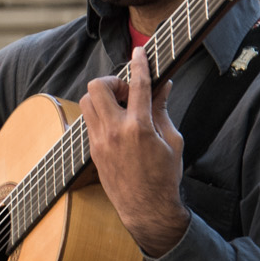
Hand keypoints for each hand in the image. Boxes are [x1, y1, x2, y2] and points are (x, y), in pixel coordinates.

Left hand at [79, 46, 190, 256]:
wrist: (146, 209)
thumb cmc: (165, 176)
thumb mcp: (172, 141)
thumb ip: (163, 110)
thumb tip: (163, 85)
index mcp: (140, 128)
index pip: (137, 85)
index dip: (139, 63)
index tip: (139, 51)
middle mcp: (115, 131)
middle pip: (97, 87)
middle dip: (111, 81)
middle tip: (126, 92)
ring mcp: (100, 141)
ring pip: (87, 102)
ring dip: (101, 97)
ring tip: (120, 107)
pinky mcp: (92, 150)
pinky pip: (89, 121)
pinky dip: (100, 114)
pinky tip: (116, 123)